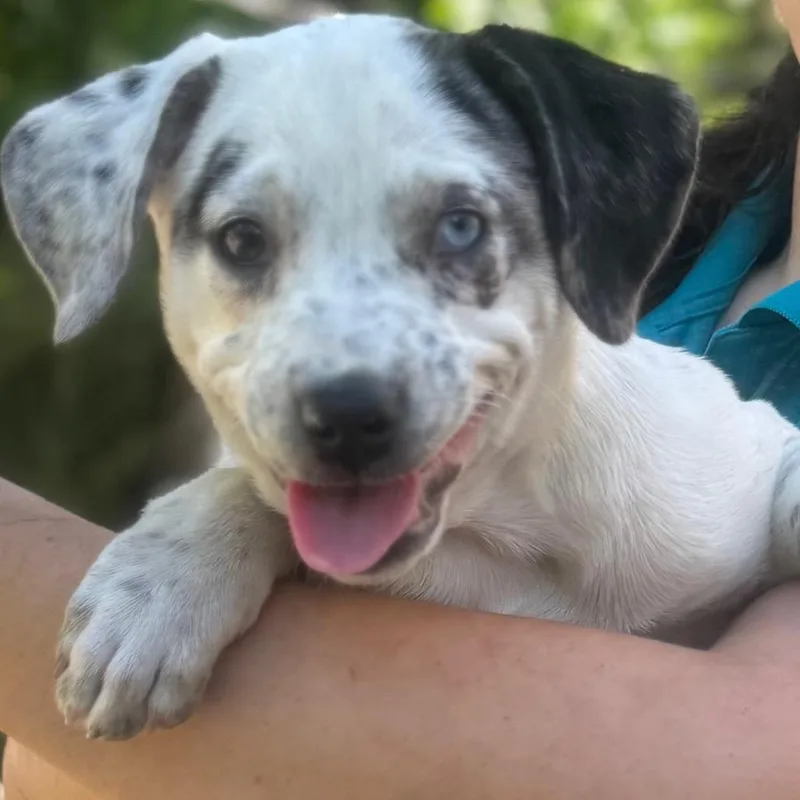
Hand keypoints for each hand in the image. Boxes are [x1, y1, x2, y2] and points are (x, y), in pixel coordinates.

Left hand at [54, 468, 294, 739]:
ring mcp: (160, 622)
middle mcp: (123, 603)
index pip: (69, 646)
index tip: (88, 690)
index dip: (74, 678)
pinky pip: (173, 695)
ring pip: (123, 694)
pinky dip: (169, 712)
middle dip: (91, 709)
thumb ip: (112, 582)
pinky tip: (176, 706)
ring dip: (125, 720)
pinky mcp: (200, 636)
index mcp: (104, 579)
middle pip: (88, 676)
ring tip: (136, 723)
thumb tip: (99, 613)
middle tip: (105, 720)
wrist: (243, 510)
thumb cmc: (193, 524)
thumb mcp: (134, 545)